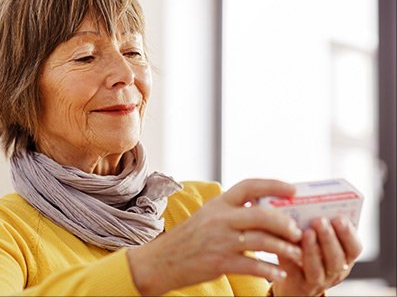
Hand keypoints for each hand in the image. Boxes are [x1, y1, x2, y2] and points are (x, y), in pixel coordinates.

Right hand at [127, 179, 303, 295]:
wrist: (162, 260)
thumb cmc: (188, 238)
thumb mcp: (207, 216)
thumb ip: (231, 211)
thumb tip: (262, 208)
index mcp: (218, 203)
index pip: (249, 186)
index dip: (273, 185)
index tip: (293, 189)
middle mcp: (220, 218)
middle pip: (262, 214)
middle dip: (285, 223)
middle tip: (297, 231)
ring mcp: (221, 240)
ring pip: (262, 240)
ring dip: (284, 249)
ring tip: (297, 254)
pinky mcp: (220, 262)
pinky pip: (253, 265)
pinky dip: (270, 270)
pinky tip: (279, 273)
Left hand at [273, 216, 362, 295]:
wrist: (293, 280)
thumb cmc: (306, 250)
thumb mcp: (318, 239)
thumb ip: (316, 224)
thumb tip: (306, 201)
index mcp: (344, 257)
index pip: (354, 248)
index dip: (348, 234)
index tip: (339, 218)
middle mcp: (335, 271)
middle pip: (336, 258)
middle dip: (328, 238)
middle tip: (319, 221)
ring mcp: (317, 281)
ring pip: (317, 269)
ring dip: (312, 250)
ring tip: (306, 233)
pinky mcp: (298, 285)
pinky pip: (294, 273)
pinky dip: (290, 258)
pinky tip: (286, 246)